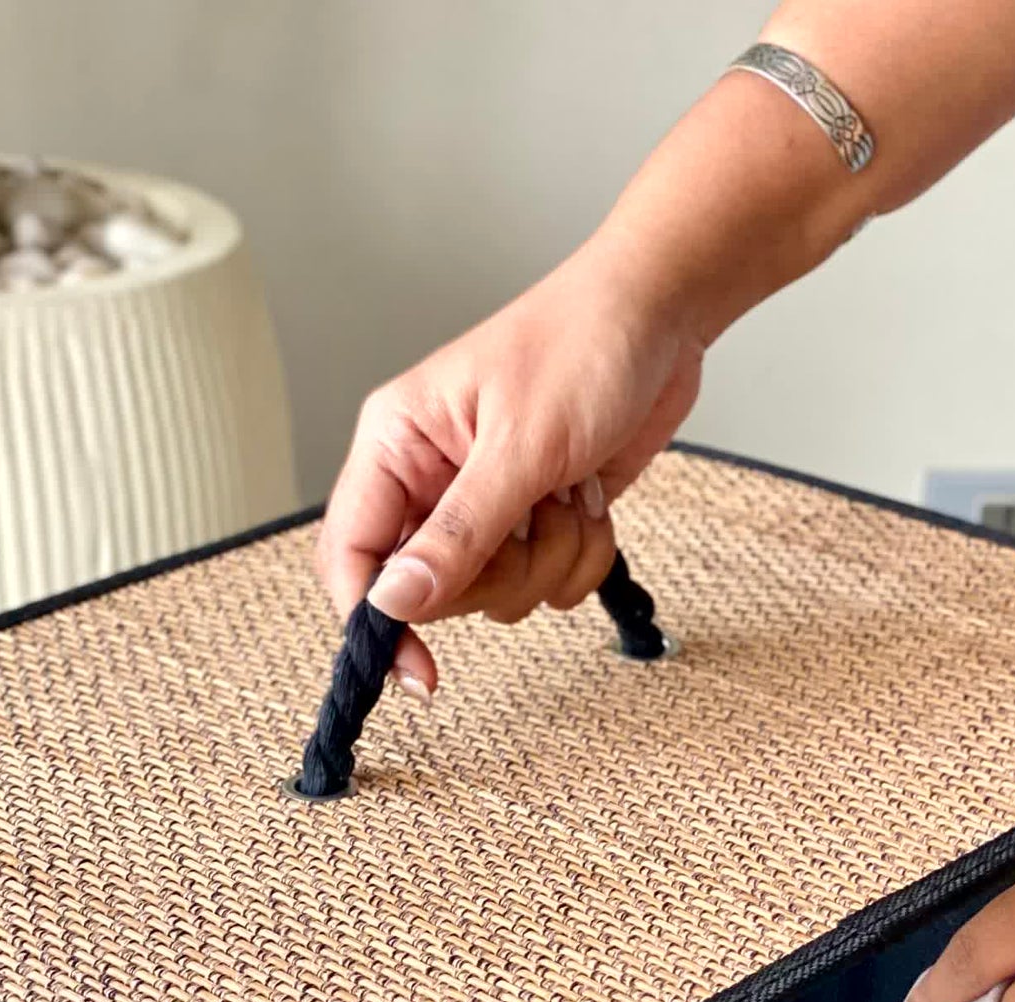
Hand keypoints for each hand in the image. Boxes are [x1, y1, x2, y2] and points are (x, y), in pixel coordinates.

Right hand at [315, 239, 703, 696]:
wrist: (662, 317)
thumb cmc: (581, 347)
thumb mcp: (518, 445)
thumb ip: (456, 534)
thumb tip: (394, 604)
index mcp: (396, 446)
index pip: (352, 556)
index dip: (374, 621)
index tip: (415, 671)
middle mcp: (430, 481)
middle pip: (432, 592)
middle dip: (498, 572)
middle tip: (533, 515)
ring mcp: (487, 506)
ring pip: (498, 595)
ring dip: (550, 558)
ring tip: (569, 491)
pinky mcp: (537, 522)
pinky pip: (548, 584)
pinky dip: (582, 555)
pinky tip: (589, 498)